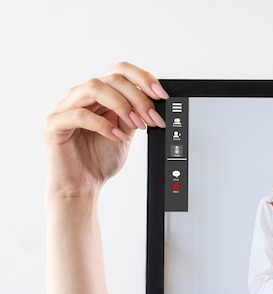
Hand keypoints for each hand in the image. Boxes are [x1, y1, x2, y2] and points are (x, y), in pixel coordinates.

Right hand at [44, 62, 167, 199]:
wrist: (82, 186)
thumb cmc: (98, 160)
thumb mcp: (126, 132)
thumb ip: (136, 114)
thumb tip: (156, 102)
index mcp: (99, 95)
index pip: (120, 71)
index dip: (143, 78)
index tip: (161, 96)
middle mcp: (81, 96)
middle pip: (112, 79)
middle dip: (138, 98)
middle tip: (152, 118)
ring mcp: (65, 108)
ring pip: (95, 88)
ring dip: (122, 105)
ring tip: (135, 125)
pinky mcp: (54, 124)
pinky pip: (79, 115)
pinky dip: (102, 124)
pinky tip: (116, 136)